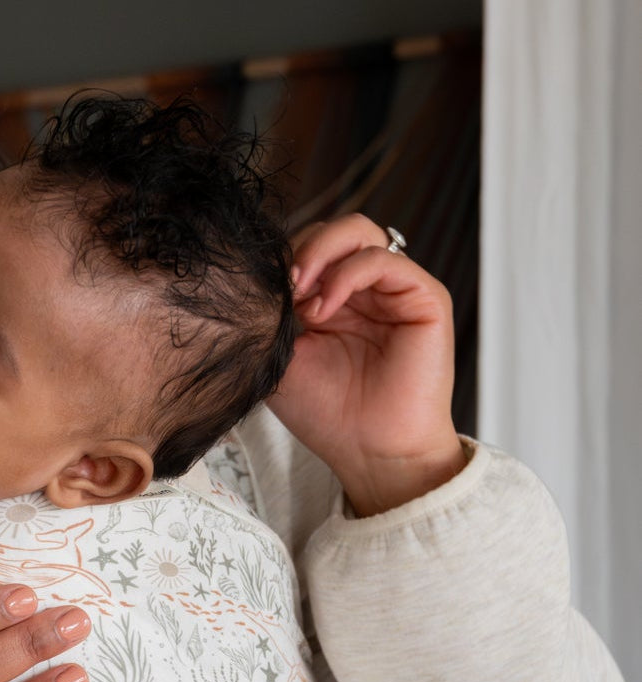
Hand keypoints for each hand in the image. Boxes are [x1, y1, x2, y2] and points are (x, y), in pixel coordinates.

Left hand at [268, 214, 466, 515]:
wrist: (368, 451)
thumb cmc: (327, 414)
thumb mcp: (281, 359)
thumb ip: (273, 316)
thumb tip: (257, 278)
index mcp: (331, 299)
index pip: (307, 247)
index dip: (282, 261)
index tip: (260, 294)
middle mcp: (364, 288)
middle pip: (333, 230)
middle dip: (300, 250)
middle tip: (282, 288)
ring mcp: (394, 289)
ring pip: (359, 231)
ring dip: (320, 255)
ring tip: (301, 297)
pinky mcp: (423, 297)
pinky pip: (385, 258)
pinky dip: (347, 274)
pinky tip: (324, 308)